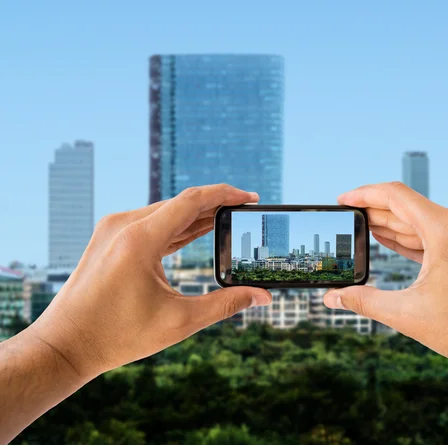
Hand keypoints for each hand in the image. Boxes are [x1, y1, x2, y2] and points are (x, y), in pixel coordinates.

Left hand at [30, 184, 271, 379]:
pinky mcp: (109, 238)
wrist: (65, 345)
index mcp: (139, 239)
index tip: (251, 197)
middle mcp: (123, 225)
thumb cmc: (117, 336)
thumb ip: (225, 304)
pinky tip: (196, 230)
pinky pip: (150, 222)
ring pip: (165, 212)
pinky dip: (176, 226)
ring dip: (196, 216)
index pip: (191, 201)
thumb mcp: (179, 321)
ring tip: (226, 221)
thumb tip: (262, 297)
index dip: (225, 195)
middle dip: (215, 206)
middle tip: (244, 211)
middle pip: (180, 204)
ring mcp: (112, 229)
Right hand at [323, 182, 447, 373]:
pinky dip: (411, 236)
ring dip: (392, 224)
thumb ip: (364, 301)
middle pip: (407, 207)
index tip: (342, 199)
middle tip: (346, 221)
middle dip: (374, 213)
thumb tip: (331, 298)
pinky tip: (390, 239)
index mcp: (447, 230)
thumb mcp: (408, 314)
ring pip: (421, 219)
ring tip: (362, 229)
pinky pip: (435, 232)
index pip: (395, 196)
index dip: (364, 195)